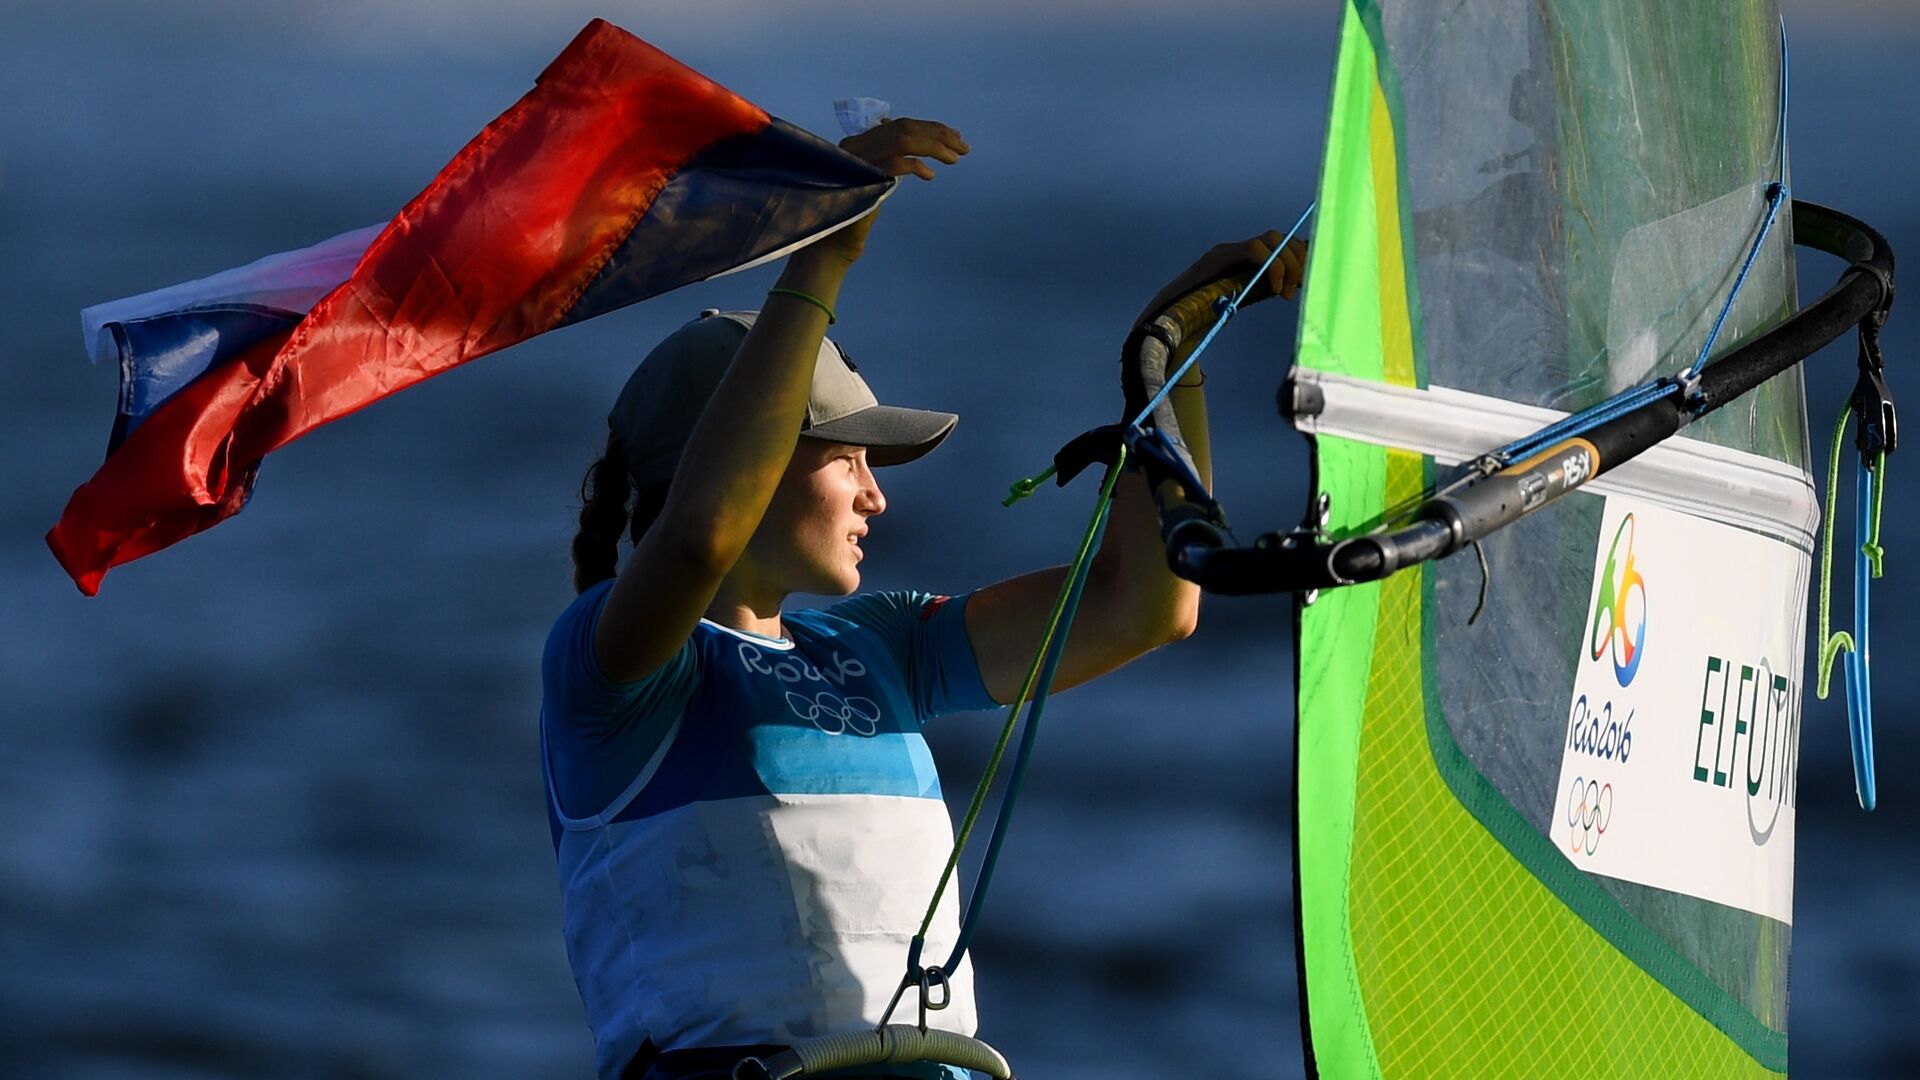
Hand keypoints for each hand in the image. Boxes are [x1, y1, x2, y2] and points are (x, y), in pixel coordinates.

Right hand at [798, 117, 970, 267]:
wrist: (833, 246)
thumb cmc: (855, 216)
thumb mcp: (875, 181)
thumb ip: (889, 161)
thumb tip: (914, 147)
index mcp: (858, 144)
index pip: (899, 125)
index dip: (930, 128)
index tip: (953, 136)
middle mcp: (855, 146)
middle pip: (904, 128)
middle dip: (938, 134)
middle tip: (963, 146)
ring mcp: (857, 160)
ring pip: (903, 139)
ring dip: (934, 147)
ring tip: (955, 158)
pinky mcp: (863, 179)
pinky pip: (896, 163)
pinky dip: (917, 165)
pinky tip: (930, 176)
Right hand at [1134, 230, 1308, 325]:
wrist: (1167, 321)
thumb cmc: (1202, 317)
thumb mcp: (1243, 300)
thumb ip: (1261, 289)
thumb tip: (1290, 287)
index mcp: (1245, 259)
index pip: (1282, 244)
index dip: (1300, 257)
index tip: (1307, 282)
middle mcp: (1237, 249)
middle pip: (1281, 238)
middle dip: (1298, 261)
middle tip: (1296, 289)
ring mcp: (1227, 251)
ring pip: (1272, 239)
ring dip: (1287, 264)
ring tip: (1285, 291)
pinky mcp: (1218, 257)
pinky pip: (1255, 249)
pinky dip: (1272, 266)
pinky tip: (1274, 288)